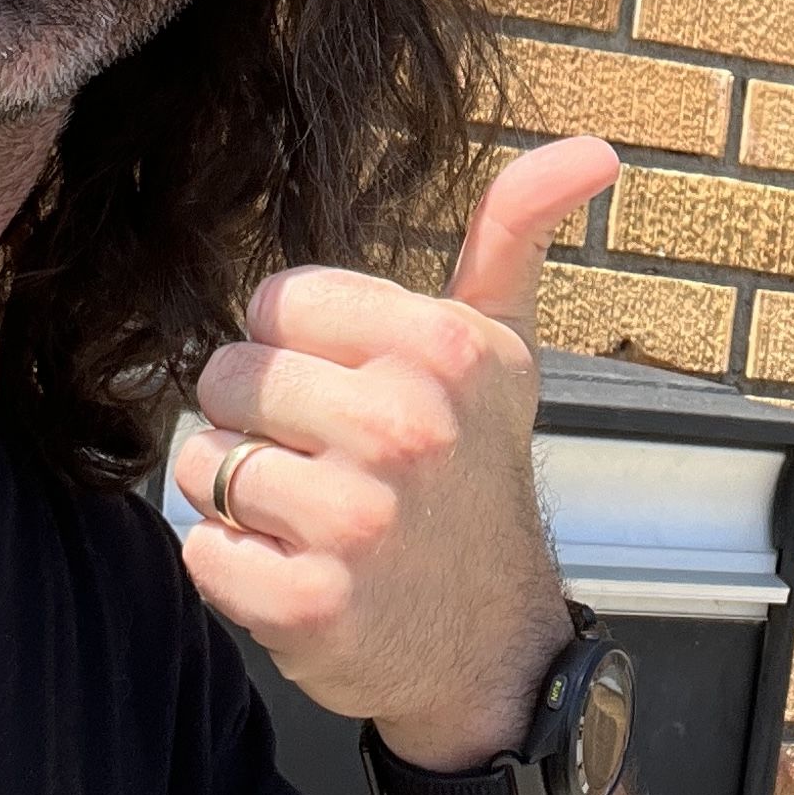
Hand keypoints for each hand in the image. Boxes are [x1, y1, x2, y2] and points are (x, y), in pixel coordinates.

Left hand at [171, 135, 617, 769]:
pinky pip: (200, 550)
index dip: (299, 349)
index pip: (277, 302)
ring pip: (204, 461)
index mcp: (444, 348)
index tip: (351, 390)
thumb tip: (593, 147)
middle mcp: (405, 425)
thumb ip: (516, 234)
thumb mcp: (504, 349)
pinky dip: (231, 567)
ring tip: (309, 517)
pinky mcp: (310, 603)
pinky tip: (296, 571)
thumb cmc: (475, 475)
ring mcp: (357, 519)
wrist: (490, 647)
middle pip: (229, 375)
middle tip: (328, 461)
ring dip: (238, 496)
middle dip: (261, 420)